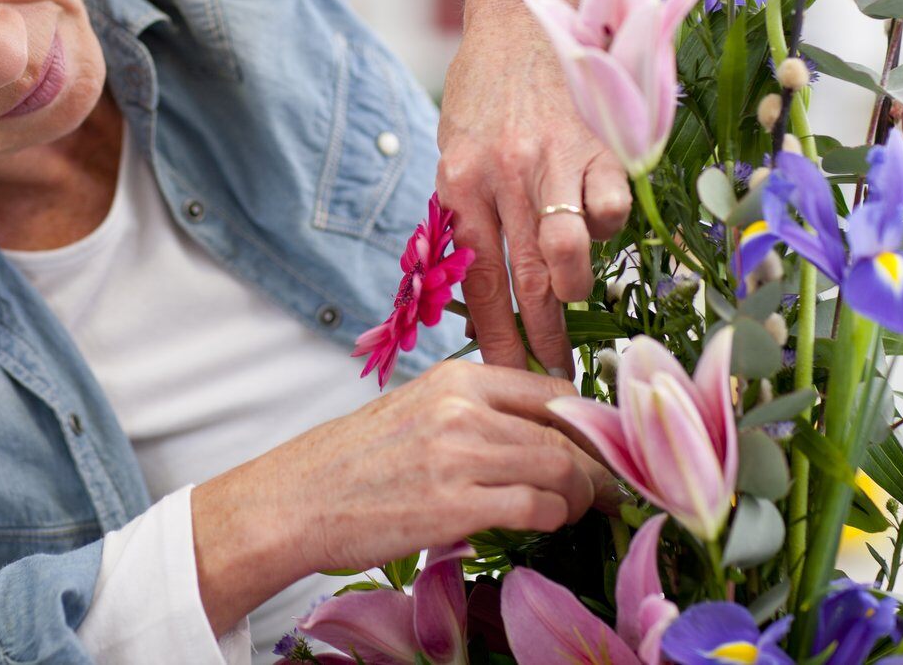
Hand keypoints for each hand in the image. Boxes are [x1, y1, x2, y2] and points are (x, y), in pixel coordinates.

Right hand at [190, 361, 617, 633]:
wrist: (296, 500)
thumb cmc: (353, 462)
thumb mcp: (415, 410)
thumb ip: (474, 412)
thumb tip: (540, 433)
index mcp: (455, 378)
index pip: (552, 389)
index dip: (588, 422)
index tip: (600, 447)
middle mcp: (462, 408)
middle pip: (565, 433)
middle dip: (597, 466)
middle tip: (607, 489)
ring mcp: (459, 456)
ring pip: (561, 469)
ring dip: (582, 496)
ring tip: (579, 510)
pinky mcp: (455, 506)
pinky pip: (537, 508)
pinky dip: (554, 519)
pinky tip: (546, 525)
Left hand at [436, 0, 632, 375]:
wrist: (524, 6)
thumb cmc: (487, 85)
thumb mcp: (453, 144)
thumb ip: (466, 208)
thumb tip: (478, 282)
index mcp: (459, 183)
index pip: (477, 283)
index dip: (498, 338)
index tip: (512, 378)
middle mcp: (503, 177)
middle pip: (524, 283)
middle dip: (544, 339)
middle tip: (558, 376)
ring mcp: (553, 160)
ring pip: (569, 254)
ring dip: (576, 290)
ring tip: (576, 299)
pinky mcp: (600, 143)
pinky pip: (612, 208)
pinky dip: (611, 228)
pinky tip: (605, 228)